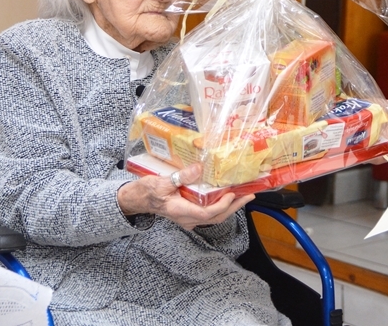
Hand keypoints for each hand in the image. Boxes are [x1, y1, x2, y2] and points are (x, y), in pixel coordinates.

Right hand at [117, 163, 253, 229]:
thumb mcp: (162, 182)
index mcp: (181, 212)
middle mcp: (188, 218)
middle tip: (249, 195)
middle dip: (234, 207)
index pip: (207, 213)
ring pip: (215, 216)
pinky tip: (229, 195)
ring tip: (245, 195)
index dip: (222, 205)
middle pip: (216, 217)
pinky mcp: (190, 213)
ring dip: (231, 206)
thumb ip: (181, 177)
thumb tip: (199, 168)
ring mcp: (190, 217)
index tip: (232, 194)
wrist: (138, 199)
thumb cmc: (148, 192)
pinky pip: (210, 212)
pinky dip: (222, 204)